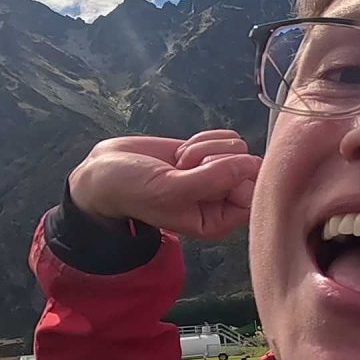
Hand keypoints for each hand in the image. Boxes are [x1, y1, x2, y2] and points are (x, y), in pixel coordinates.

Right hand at [66, 130, 259, 240]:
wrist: (106, 170)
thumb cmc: (133, 190)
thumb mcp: (170, 189)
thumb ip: (212, 179)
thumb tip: (252, 163)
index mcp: (216, 222)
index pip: (252, 197)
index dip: (233, 177)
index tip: (204, 173)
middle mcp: (222, 201)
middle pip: (248, 169)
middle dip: (214, 159)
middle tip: (183, 168)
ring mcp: (217, 175)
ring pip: (238, 149)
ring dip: (205, 148)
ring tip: (179, 162)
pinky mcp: (209, 153)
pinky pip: (227, 138)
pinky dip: (204, 138)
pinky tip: (182, 151)